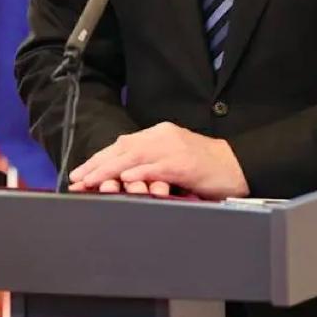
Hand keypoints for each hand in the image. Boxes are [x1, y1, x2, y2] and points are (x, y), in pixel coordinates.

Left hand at [68, 122, 247, 199]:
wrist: (239, 166)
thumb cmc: (206, 168)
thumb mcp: (173, 160)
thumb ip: (149, 164)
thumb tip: (122, 177)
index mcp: (159, 134)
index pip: (122, 145)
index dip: (99, 159)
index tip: (80, 173)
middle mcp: (163, 136)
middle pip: (122, 149)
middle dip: (96, 165)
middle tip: (77, 180)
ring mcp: (173, 149)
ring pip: (134, 157)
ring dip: (110, 170)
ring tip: (91, 182)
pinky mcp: (184, 163)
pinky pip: (156, 168)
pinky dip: (139, 174)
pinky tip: (124, 180)